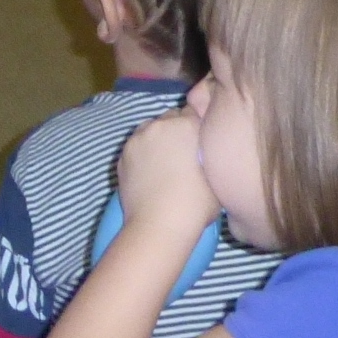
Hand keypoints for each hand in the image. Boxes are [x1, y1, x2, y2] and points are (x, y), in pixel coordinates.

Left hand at [116, 111, 219, 240]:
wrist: (159, 224)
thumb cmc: (196, 204)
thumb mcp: (216, 176)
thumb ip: (209, 154)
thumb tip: (204, 152)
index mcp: (186, 125)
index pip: (192, 112)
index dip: (196, 127)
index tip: (199, 142)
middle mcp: (159, 125)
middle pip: (170, 118)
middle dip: (176, 130)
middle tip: (183, 154)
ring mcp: (137, 139)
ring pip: (150, 129)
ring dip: (158, 139)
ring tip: (164, 164)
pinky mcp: (121, 154)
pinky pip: (136, 147)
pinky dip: (143, 154)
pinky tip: (149, 173)